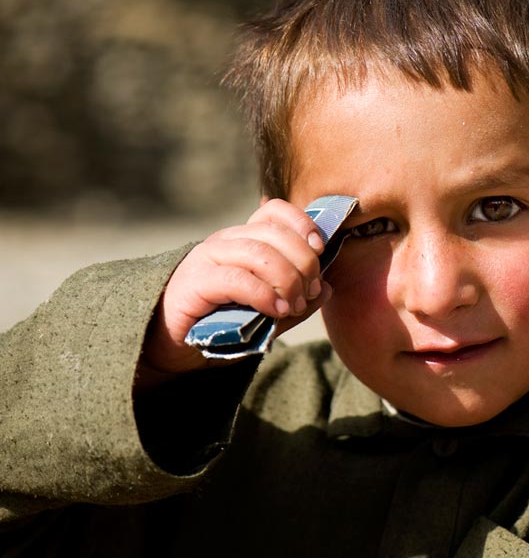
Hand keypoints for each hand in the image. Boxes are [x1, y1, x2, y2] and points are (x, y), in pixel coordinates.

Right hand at [139, 198, 330, 380]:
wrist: (171, 346)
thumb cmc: (220, 325)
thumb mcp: (267, 313)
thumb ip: (296, 301)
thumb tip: (328, 289)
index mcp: (244, 240)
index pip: (275, 211)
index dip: (302, 223)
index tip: (320, 248)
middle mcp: (226, 242)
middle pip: (274, 232)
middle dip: (303, 260)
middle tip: (311, 290)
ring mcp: (208, 259)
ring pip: (258, 252)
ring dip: (287, 278)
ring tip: (293, 305)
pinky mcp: (195, 283)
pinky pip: (237, 279)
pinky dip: (264, 294)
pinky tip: (277, 310)